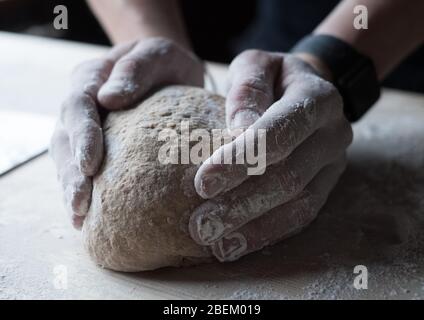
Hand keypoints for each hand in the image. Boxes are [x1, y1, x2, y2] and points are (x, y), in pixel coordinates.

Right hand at [50, 38, 203, 228]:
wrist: (169, 72)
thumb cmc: (166, 64)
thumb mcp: (159, 54)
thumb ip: (136, 69)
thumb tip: (109, 99)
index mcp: (92, 78)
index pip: (79, 105)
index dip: (82, 135)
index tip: (89, 163)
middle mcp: (82, 105)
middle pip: (65, 138)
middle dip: (71, 172)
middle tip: (81, 202)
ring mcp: (85, 129)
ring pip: (67, 160)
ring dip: (72, 189)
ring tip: (81, 216)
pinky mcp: (96, 148)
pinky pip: (83, 171)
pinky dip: (85, 193)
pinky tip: (88, 218)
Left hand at [189, 50, 352, 261]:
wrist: (306, 91)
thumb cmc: (272, 78)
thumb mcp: (256, 65)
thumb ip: (247, 89)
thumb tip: (238, 128)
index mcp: (317, 98)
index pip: (280, 132)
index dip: (242, 159)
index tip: (203, 182)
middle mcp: (333, 133)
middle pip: (289, 176)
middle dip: (243, 203)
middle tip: (201, 224)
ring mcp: (333, 164)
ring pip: (298, 204)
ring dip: (254, 226)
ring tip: (215, 242)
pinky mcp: (326, 185)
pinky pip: (302, 217)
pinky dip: (268, 233)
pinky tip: (236, 246)